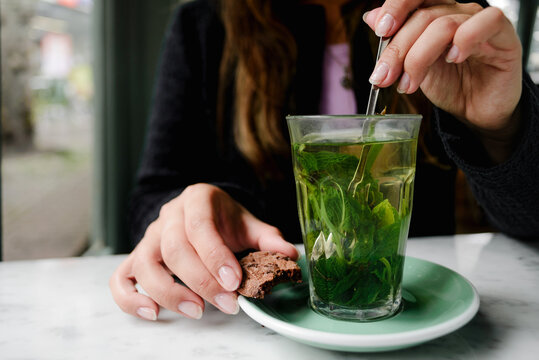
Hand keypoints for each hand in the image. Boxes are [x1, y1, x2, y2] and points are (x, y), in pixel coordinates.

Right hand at [109, 183, 297, 319]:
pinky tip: (152, 312)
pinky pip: (121, 277)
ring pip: (144, 264)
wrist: (199, 212)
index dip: (215, 256)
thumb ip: (268, 239)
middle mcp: (168, 216)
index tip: (234, 283)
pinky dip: (130, 298)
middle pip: (173, 248)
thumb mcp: (248, 224)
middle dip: (201, 281)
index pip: (200, 226)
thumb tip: (289, 255)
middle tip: (226, 303)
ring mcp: (149, 237)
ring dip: (168, 292)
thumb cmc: (223, 220)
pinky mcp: (138, 257)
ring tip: (196, 311)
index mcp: (197, 200)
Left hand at [363, 0, 521, 153]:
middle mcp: (457, 12)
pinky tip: (453, 59)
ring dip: (419, 57)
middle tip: (383, 77)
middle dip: (397, 50)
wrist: (476, 111)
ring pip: (445, 24)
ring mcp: (480, 22)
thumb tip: (371, 17)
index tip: (381, 31)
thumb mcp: (413, 66)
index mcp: (435, 14)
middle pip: (423, 17)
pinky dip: (465, 39)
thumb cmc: (449, 85)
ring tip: (409, 84)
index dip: (396, 7)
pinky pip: (487, 22)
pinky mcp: (504, 36)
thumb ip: (396, 42)